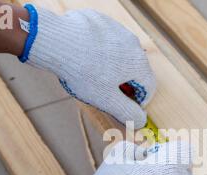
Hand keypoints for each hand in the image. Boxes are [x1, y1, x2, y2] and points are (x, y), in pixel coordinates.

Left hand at [19, 5, 155, 127]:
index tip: (125, 107)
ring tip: (93, 75)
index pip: (148, 87)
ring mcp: (117, 29)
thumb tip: (142, 121)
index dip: (139, 102)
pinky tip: (84, 57)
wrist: (58, 41)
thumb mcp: (107, 100)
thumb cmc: (83, 72)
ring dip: (113, 67)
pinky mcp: (101, 20)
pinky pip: (106, 39)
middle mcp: (133, 44)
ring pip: (121, 54)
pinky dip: (100, 50)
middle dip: (125, 84)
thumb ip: (127, 112)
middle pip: (136, 70)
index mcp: (138, 64)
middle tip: (107, 94)